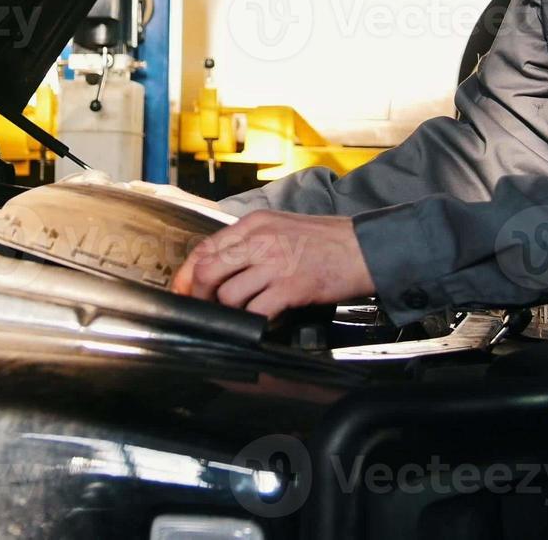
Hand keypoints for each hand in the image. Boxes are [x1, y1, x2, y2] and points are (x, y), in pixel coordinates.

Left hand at [169, 210, 375, 318]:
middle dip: (199, 296)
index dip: (187, 274)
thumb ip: (251, 243)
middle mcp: (260, 240)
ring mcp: (275, 263)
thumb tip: (222, 268)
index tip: (182, 290)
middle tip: (205, 309)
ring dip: (228, 312)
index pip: (205, 247)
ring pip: (228, 295)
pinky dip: (253, 322)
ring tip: (239, 316)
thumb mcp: (281, 227)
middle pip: (207, 271)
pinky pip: (257, 311)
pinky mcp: (291, 287)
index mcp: (254, 223)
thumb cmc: (327, 240)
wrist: (365, 247)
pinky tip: (262, 321)